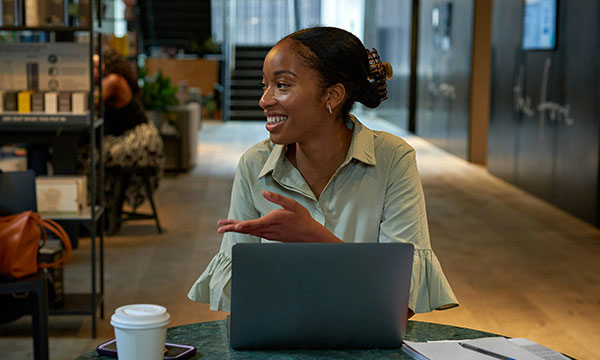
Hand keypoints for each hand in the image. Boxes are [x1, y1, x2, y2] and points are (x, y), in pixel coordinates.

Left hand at [217, 190, 341, 242]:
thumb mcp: (292, 205)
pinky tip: (239, 228)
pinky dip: (244, 230)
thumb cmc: (302, 218)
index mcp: (273, 220)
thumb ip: (277, 198)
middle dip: (232, 228)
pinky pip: (254, 233)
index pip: (255, 224)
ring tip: (223, 227)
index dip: (244, 225)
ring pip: (249, 231)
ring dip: (235, 229)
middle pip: (247, 229)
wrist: (309, 235)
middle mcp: (268, 229)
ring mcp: (268, 234)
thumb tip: (263, 192)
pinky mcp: (270, 236)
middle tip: (219, 228)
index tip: (235, 227)